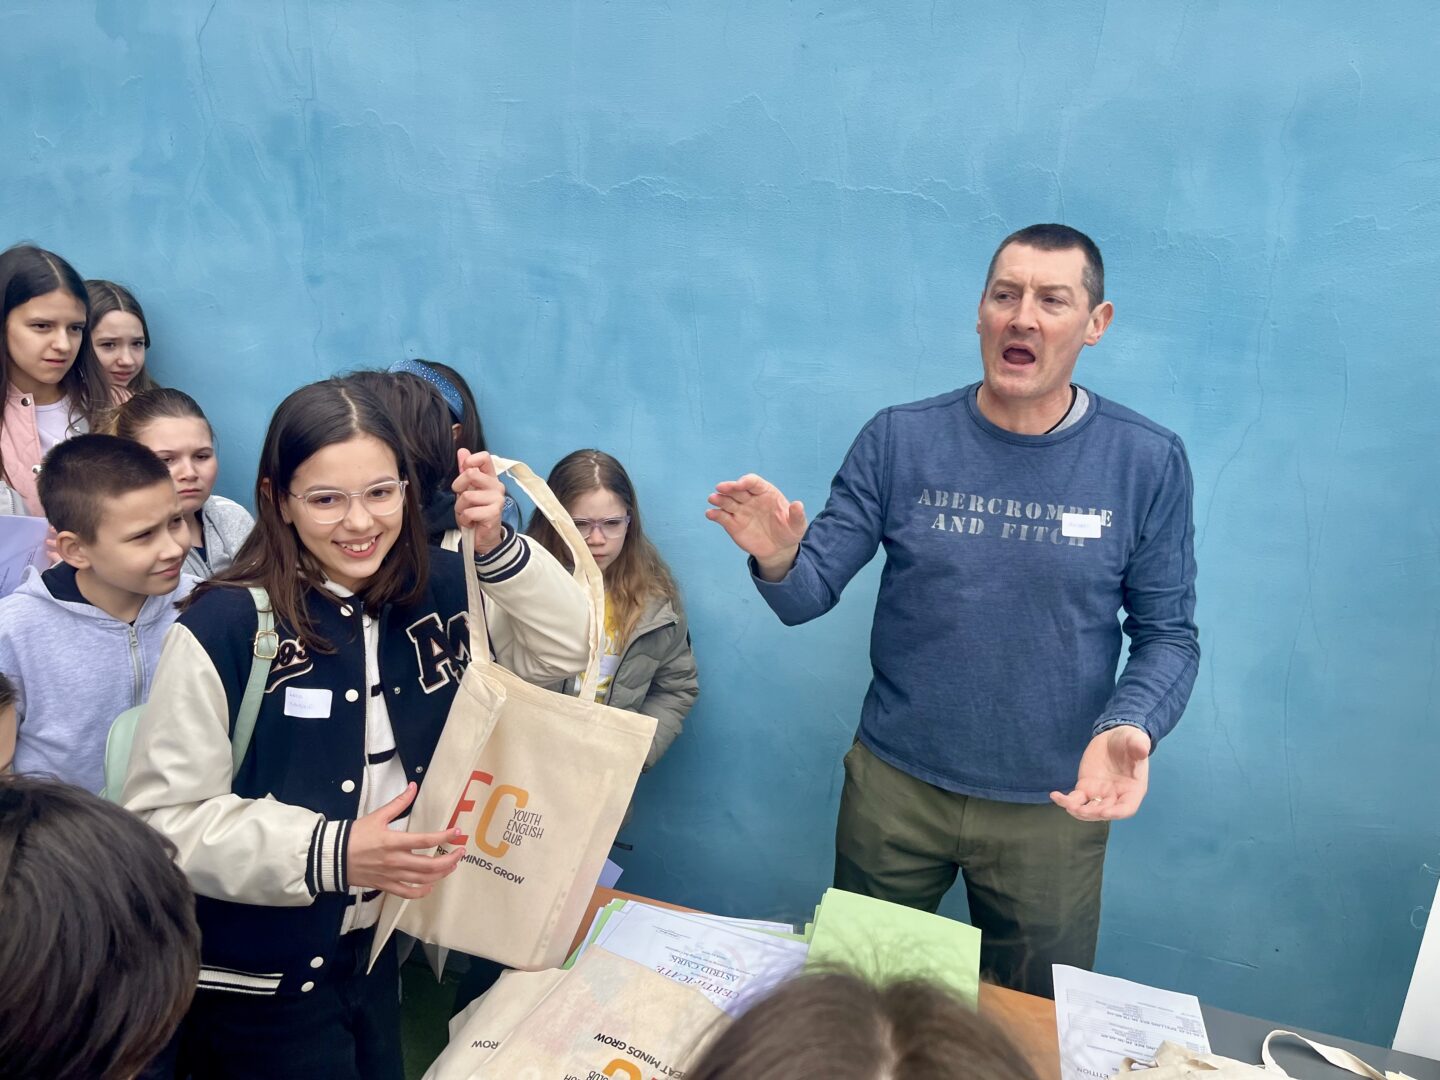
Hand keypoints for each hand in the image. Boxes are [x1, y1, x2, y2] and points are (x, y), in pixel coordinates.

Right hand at [347, 783, 465, 898]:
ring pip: (422, 880)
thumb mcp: (377, 816)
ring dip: (441, 874)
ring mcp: (391, 875)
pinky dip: (421, 891)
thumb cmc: (354, 835)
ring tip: (451, 866)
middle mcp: (395, 861)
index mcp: (394, 842)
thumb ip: (398, 803)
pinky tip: (430, 886)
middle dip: (450, 859)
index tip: (457, 832)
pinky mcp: (385, 885)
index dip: (445, 836)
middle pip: (430, 865)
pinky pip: (407, 893)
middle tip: (461, 852)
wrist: (332, 857)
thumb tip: (413, 787)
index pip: (426, 840)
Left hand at [452, 449, 506, 554]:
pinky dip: (464, 519)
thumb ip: (464, 471)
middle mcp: (497, 486)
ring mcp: (497, 499)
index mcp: (490, 478)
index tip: (464, 471)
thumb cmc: (474, 513)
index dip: (470, 461)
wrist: (483, 537)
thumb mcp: (465, 491)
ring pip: (467, 496)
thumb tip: (462, 450)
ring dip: (460, 508)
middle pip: (471, 473)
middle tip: (462, 499)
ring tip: (467, 514)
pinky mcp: (494, 512)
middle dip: (458, 487)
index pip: (484, 457)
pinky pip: (469, 511)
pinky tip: (471, 522)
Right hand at [705, 474, 806, 580]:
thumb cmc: (788, 532)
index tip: (740, 484)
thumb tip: (798, 504)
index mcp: (765, 493)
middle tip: (721, 488)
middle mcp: (750, 499)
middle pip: (737, 489)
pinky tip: (710, 514)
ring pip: (727, 501)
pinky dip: (715, 514)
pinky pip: (721, 517)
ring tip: (713, 499)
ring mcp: (740, 511)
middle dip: (729, 487)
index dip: (746, 481)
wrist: (778, 549)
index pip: (753, 482)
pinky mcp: (732, 524)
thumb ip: (797, 515)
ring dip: (719, 499)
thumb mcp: (797, 525)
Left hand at [1050, 726, 1151, 820]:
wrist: (1114, 738)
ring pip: (1089, 809)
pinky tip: (1055, 795)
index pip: (1127, 808)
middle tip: (1080, 810)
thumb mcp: (1136, 740)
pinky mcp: (1085, 788)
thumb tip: (1143, 749)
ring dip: (1079, 811)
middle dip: (1093, 813)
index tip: (1104, 813)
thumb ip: (1139, 745)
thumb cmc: (1129, 741)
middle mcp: (1116, 796)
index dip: (1116, 813)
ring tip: (1068, 805)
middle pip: (1105, 812)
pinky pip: (1075, 799)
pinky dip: (1065, 800)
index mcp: (1133, 790)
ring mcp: (1100, 794)